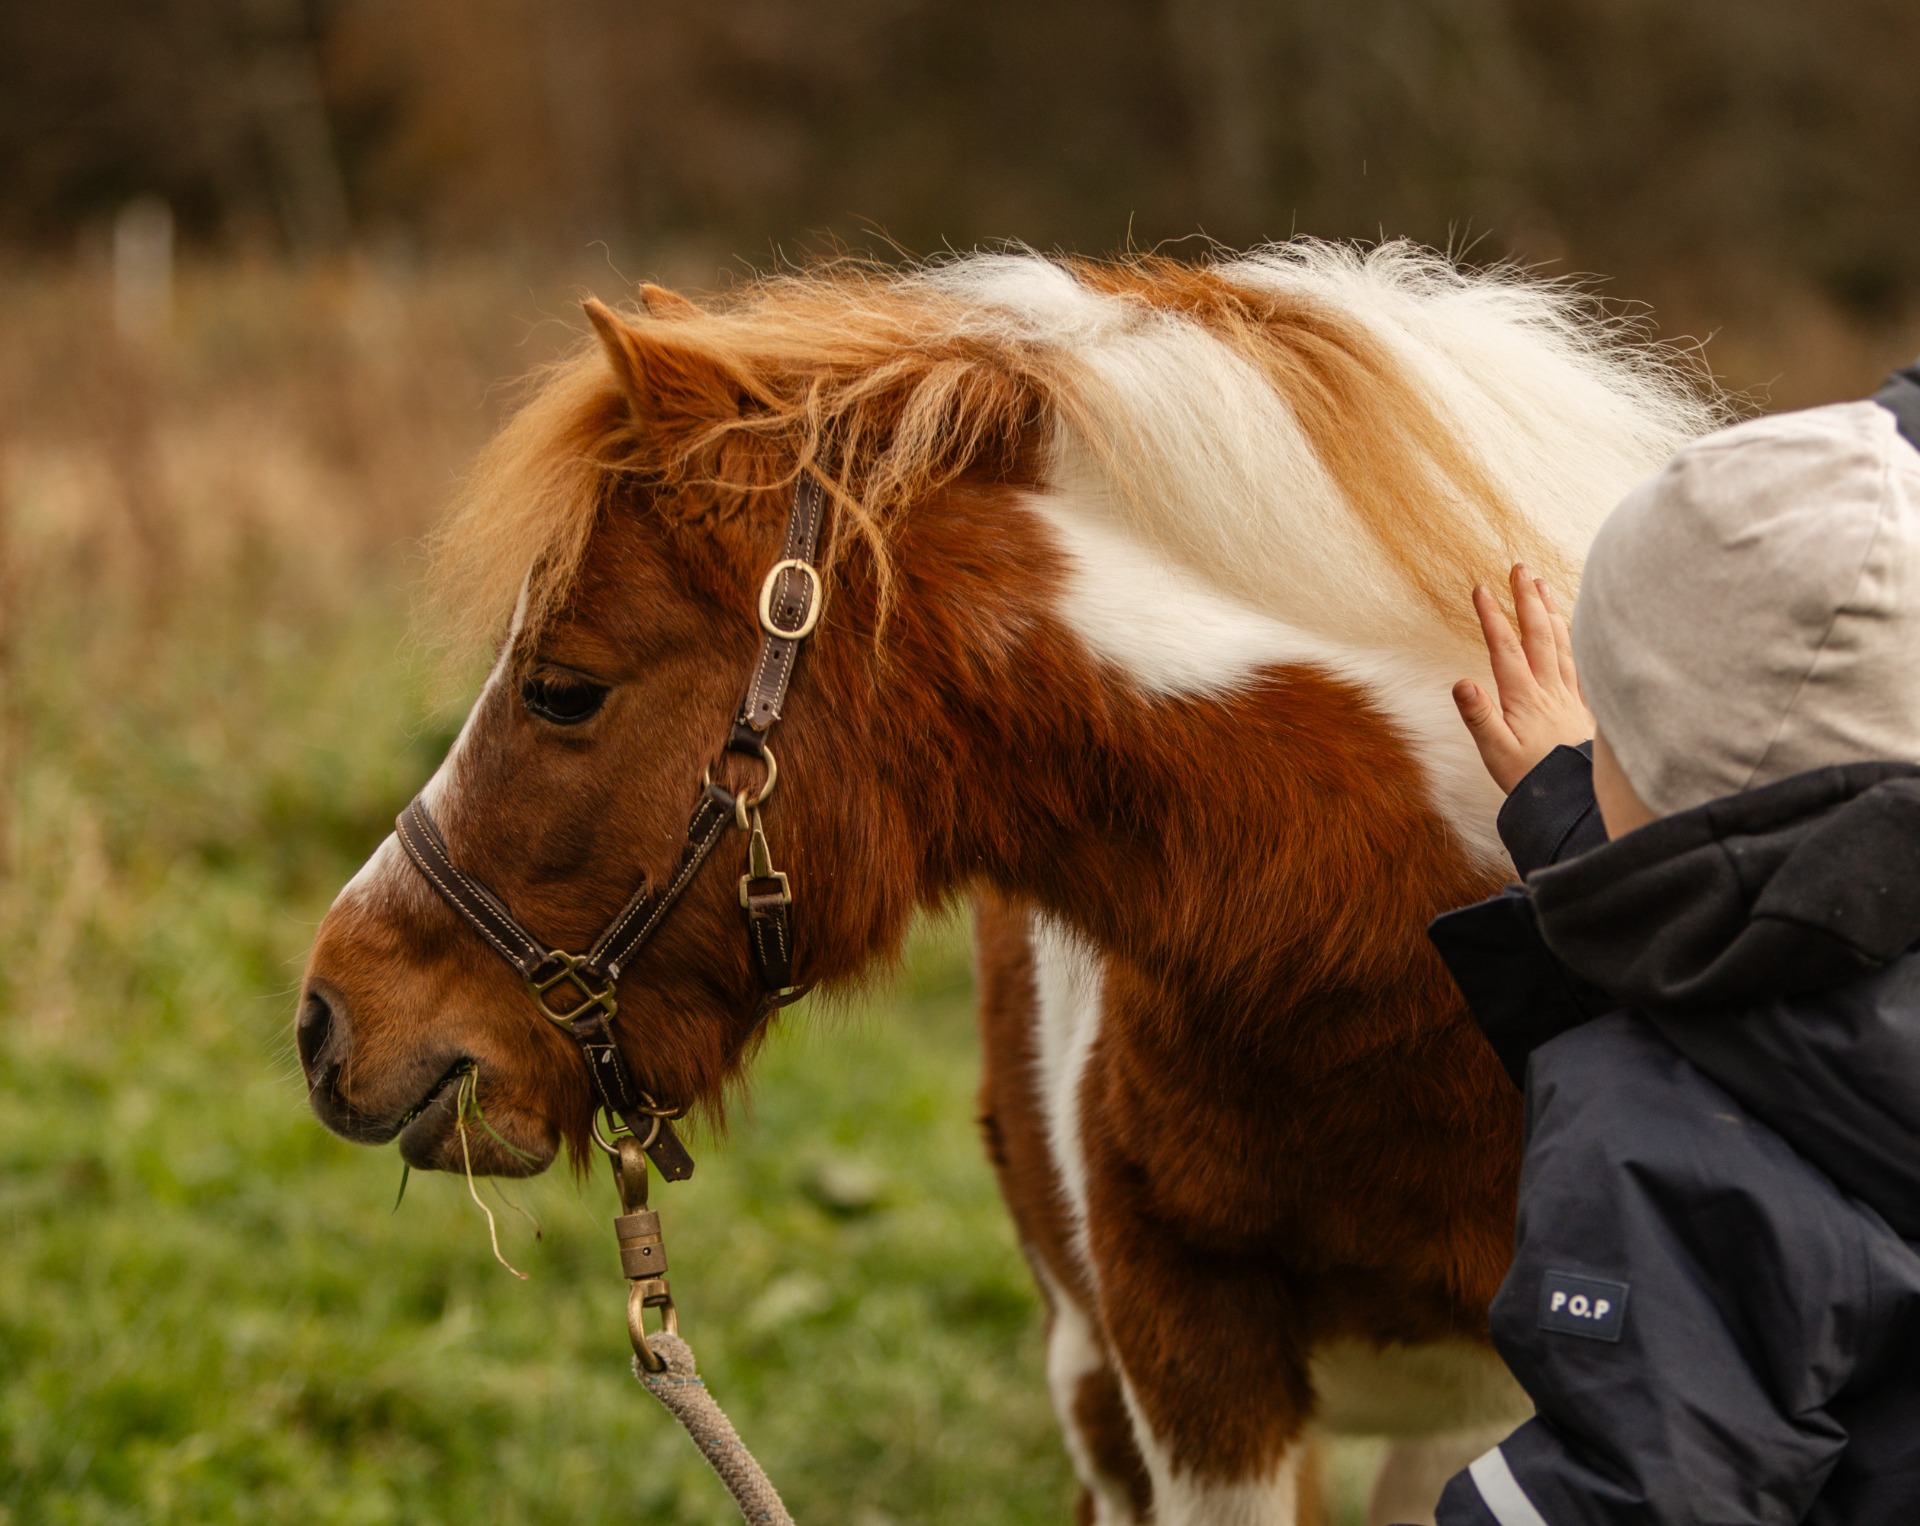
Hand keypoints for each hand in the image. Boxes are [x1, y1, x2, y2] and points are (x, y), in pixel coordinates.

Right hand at [1453, 564, 1593, 794]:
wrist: (1578, 802)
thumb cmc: (1534, 780)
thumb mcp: (1496, 753)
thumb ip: (1479, 717)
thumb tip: (1461, 683)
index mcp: (1524, 698)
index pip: (1505, 648)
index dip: (1493, 617)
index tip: (1481, 589)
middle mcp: (1549, 690)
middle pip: (1538, 635)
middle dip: (1526, 599)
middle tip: (1519, 568)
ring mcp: (1569, 695)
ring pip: (1561, 642)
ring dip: (1550, 610)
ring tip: (1542, 584)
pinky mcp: (1584, 705)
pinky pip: (1579, 661)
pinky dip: (1574, 637)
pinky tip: (1572, 627)